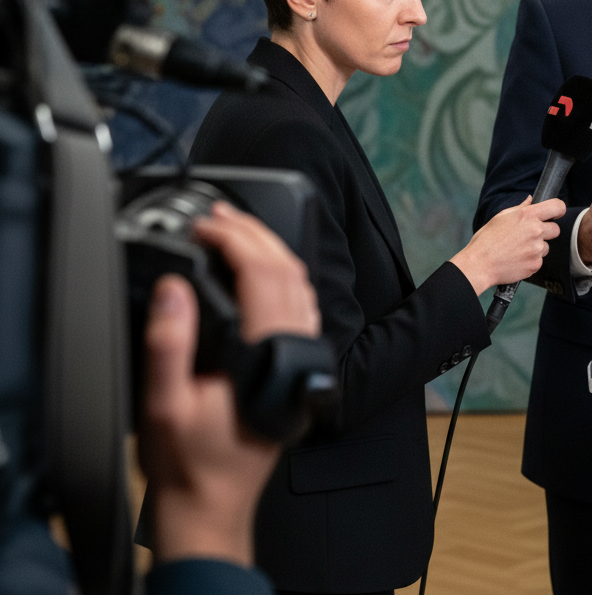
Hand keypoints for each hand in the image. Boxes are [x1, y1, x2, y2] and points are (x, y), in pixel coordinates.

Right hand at [140, 202, 319, 566]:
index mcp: (265, 352)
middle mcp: (292, 349)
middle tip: (219, 214)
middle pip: (284, 269)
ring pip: (299, 282)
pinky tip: (265, 267)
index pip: (260, 273)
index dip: (232, 239)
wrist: (213, 504)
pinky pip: (301, 303)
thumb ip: (169, 345)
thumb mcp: (163, 406)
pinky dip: (284, 273)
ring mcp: (300, 355)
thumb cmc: (190, 462)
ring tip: (237, 228)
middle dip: (252, 232)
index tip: (204, 226)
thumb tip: (174, 288)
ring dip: (270, 247)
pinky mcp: (297, 363)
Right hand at [450, 195, 564, 294]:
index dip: (558, 209)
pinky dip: (531, 260)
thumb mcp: (501, 217)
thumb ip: (520, 208)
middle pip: (556, 229)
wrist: (479, 265)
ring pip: (546, 246)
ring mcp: (537, 249)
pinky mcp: (535, 264)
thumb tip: (530, 200)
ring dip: (536, 247)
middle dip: (546, 231)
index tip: (555, 214)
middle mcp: (535, 231)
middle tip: (529, 235)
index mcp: (527, 215)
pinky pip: (539, 260)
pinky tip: (516, 259)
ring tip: (517, 249)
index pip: (557, 207)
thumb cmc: (486, 240)